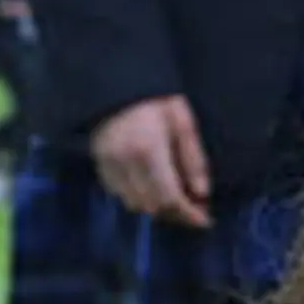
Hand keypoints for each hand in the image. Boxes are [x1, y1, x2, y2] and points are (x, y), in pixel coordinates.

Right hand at [91, 94, 211, 228]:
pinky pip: (118, 193)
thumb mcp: (183, 122)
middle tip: (195, 211)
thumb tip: (202, 193)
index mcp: (149, 151)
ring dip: (157, 208)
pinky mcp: (98, 164)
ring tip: (177, 201)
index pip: (169, 197)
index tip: (206, 221)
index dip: (188, 214)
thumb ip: (193, 159)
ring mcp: (107, 165)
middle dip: (175, 214)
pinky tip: (153, 189)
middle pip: (151, 206)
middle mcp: (124, 164)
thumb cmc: (155, 99)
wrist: (114, 82)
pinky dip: (138, 198)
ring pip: (133, 204)